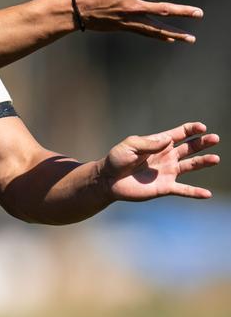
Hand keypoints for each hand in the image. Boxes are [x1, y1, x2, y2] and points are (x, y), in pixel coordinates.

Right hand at [72, 0, 201, 42]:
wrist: (73, 8)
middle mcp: (132, 4)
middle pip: (163, 9)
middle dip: (182, 11)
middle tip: (199, 13)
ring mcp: (128, 17)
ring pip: (156, 26)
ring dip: (175, 32)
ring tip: (190, 37)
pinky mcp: (123, 27)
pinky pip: (144, 33)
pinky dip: (158, 36)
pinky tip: (170, 40)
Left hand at [100, 122, 219, 201]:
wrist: (108, 180)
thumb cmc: (117, 159)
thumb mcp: (130, 145)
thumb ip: (149, 143)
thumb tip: (168, 139)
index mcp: (158, 143)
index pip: (179, 134)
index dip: (191, 129)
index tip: (202, 128)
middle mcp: (167, 156)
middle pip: (190, 148)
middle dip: (202, 142)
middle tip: (215, 138)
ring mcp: (167, 172)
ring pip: (190, 166)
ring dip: (203, 162)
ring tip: (215, 159)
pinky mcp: (164, 187)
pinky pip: (183, 190)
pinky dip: (195, 192)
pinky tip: (207, 194)